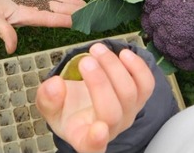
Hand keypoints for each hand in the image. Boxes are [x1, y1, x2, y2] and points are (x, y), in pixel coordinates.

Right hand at [0, 0, 85, 52]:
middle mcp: (31, 7)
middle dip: (74, 11)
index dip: (66, 19)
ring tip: (85, 3)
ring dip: (69, 0)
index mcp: (25, 17)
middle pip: (57, 9)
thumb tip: (11, 48)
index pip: (51, 19)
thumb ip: (2, 32)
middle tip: (92, 12)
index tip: (81, 21)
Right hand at [36, 43, 154, 152]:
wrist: (82, 102)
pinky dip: (137, 66)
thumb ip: (47, 98)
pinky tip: (122, 53)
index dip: (97, 141)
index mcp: (84, 138)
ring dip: (114, 67)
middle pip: (112, 111)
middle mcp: (110, 130)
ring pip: (130, 94)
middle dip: (99, 83)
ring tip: (97, 49)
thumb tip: (55, 85)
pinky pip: (146, 84)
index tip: (98, 129)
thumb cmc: (66, 107)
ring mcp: (128, 114)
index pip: (93, 147)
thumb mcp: (48, 104)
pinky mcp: (139, 98)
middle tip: (84, 61)